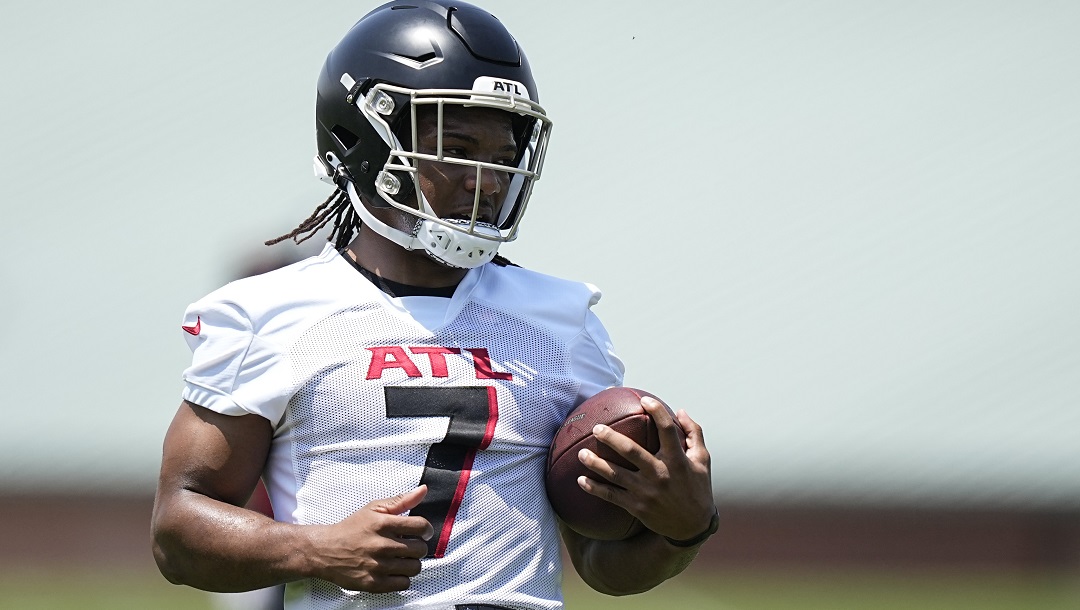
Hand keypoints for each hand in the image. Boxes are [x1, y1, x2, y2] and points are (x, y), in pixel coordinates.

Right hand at [306, 486, 434, 592]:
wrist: (325, 550)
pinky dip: (402, 578)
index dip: (426, 529)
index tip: (423, 532)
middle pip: (420, 549)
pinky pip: (403, 584)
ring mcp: (377, 566)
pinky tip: (394, 570)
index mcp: (382, 524)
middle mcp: (381, 545)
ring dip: (411, 563)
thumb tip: (423, 490)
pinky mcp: (373, 583)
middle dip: (418, 546)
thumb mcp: (374, 509)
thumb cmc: (351, 529)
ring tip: (401, 558)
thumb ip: (401, 500)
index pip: (421, 527)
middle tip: (409, 545)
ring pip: (414, 568)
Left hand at [577, 397, 713, 540]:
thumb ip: (693, 433)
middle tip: (597, 428)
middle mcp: (660, 474)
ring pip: (616, 474)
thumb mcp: (702, 460)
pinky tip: (581, 480)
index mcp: (677, 460)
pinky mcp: (637, 507)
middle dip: (611, 438)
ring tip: (581, 453)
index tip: (644, 400)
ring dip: (596, 464)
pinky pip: (611, 495)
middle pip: (631, 451)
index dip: (657, 412)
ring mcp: (646, 491)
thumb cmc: (697, 488)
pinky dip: (594, 488)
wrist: (692, 527)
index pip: (667, 430)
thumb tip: (680, 410)